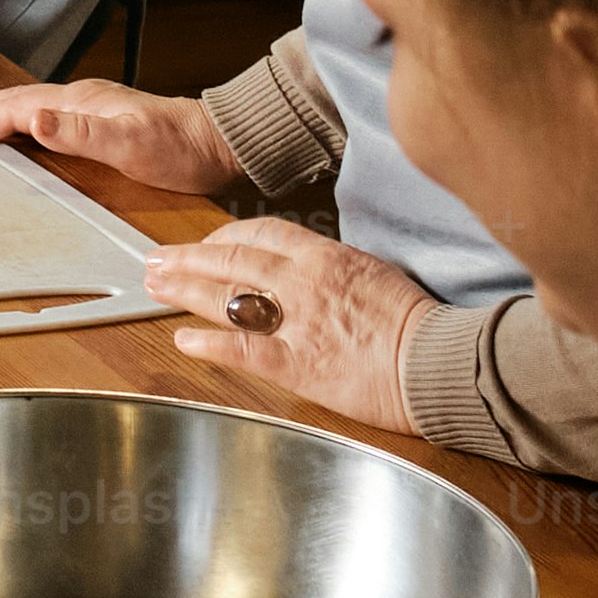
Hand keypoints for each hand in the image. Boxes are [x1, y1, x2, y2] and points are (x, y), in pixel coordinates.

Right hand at [0, 76, 244, 199]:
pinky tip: (14, 134)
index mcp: (80, 101)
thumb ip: (80, 131)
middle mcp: (80, 100)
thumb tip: (33, 117)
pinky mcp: (98, 124)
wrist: (220, 145)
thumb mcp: (130, 142)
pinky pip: (42, 121)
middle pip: (15, 102)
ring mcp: (89, 111)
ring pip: (26, 109)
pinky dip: (15, 125)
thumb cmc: (180, 148)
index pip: (16, 107)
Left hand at [151, 218, 436, 432]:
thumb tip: (309, 270)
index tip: (204, 243)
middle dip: (188, 258)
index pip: (262, 233)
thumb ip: (335, 270)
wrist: (440, 363)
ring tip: (157, 286)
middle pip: (232, 260)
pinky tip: (184, 340)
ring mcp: (299, 323)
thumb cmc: (418, 324)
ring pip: (228, 296)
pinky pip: (243, 349)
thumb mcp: (375, 275)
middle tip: (157, 260)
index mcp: (327, 257)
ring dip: (186, 289)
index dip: (224, 236)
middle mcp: (306, 283)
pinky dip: (208, 344)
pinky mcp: (300, 364)